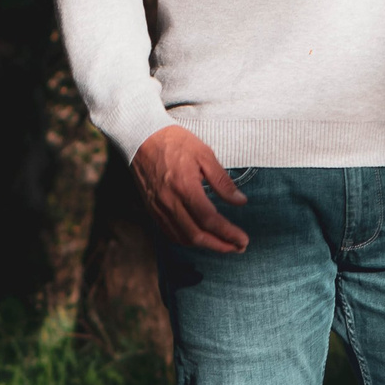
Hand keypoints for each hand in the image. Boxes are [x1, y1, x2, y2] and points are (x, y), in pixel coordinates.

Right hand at [132, 125, 248, 251]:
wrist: (141, 137)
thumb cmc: (175, 142)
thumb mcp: (205, 155)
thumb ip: (223, 181)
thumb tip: (241, 201)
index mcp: (185, 188)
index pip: (210, 220)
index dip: (229, 234)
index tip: (243, 240)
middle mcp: (170, 202)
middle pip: (197, 236)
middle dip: (220, 246)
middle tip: (239, 247)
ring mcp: (158, 208)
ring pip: (183, 238)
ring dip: (205, 246)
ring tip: (223, 245)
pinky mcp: (151, 209)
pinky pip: (169, 232)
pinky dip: (187, 240)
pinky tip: (200, 238)